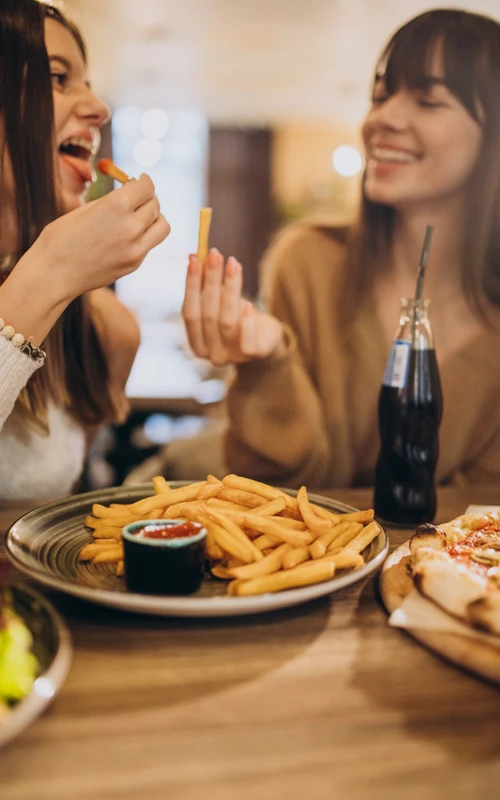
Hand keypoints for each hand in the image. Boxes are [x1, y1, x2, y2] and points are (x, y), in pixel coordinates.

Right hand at [25, 174, 169, 302]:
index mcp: (117, 206)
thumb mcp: (86, 209)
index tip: (140, 180)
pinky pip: (149, 244)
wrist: (54, 274)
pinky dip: (144, 236)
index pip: (146, 187)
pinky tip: (127, 236)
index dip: (143, 181)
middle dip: (148, 198)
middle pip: (155, 205)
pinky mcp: (134, 264)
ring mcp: (136, 249)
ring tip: (139, 217)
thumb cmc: (61, 238)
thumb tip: (130, 193)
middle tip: (138, 197)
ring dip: (154, 218)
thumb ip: (112, 201)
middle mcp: (131, 227)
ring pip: (162, 226)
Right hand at [182, 248, 283, 365]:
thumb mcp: (220, 304)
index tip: (194, 259)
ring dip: (230, 290)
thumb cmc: (238, 318)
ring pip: (227, 321)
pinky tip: (249, 304)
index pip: (189, 313)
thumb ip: (206, 288)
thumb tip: (196, 257)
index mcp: (197, 343)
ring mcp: (232, 356)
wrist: (266, 340)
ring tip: (233, 264)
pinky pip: (247, 341)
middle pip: (208, 314)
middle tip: (215, 254)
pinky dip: (247, 322)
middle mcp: (211, 354)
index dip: (191, 285)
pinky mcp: (253, 356)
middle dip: (211, 281)